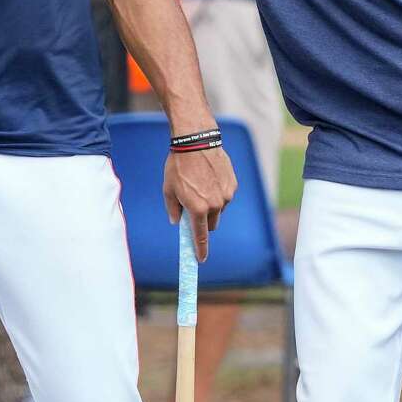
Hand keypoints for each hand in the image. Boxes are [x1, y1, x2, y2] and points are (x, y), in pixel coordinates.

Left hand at [162, 146, 236, 261]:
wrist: (196, 142)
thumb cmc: (178, 166)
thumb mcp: (169, 189)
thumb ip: (173, 209)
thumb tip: (177, 221)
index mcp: (198, 209)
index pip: (201, 237)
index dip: (200, 250)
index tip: (200, 259)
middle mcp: (215, 205)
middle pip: (211, 224)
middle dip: (203, 221)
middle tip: (193, 208)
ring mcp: (226, 195)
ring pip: (219, 209)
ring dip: (211, 205)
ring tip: (200, 185)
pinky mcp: (232, 184)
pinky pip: (225, 196)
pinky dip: (218, 193)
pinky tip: (209, 178)